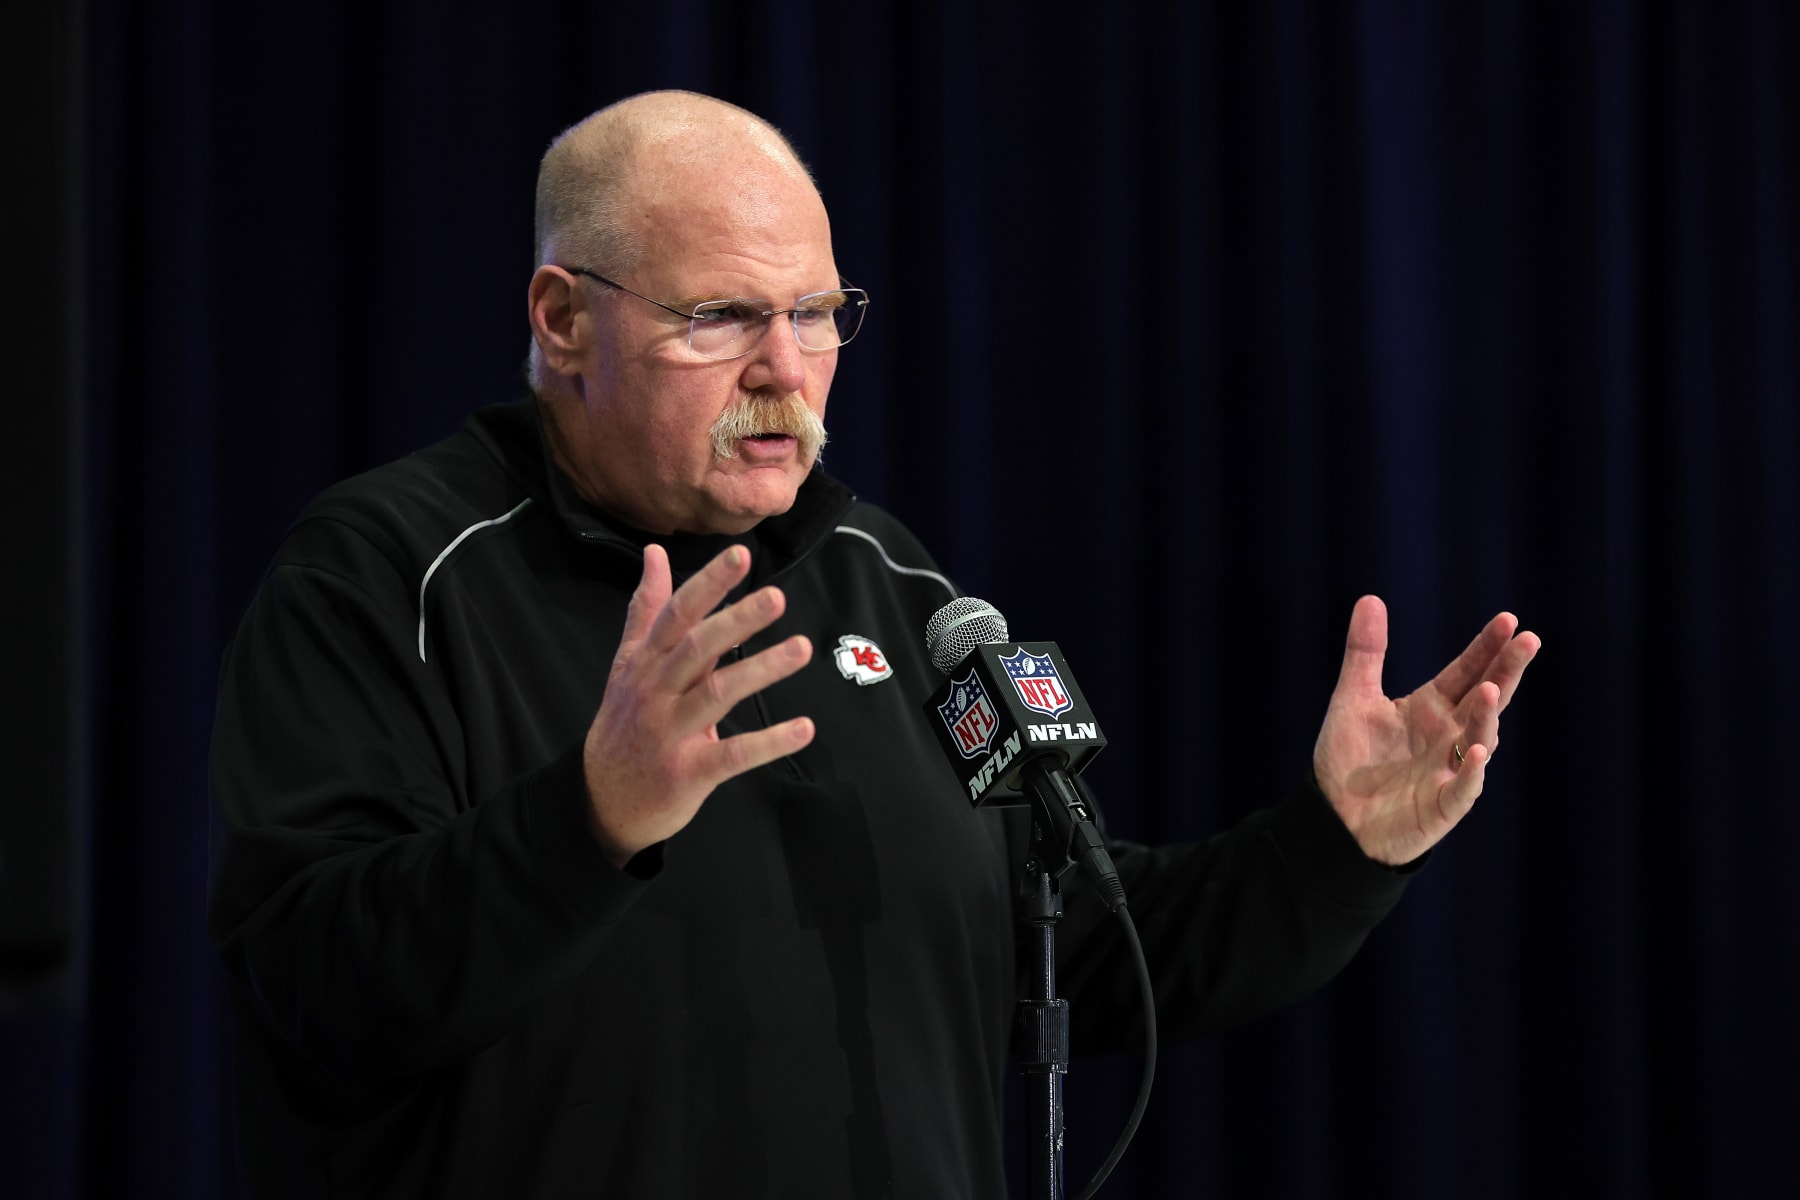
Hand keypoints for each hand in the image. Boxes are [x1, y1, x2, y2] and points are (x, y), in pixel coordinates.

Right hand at [583, 544, 814, 866]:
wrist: (601, 799)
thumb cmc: (625, 722)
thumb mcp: (628, 663)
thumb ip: (647, 608)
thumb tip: (655, 552)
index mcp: (646, 661)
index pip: (678, 614)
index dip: (709, 583)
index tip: (741, 554)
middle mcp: (656, 691)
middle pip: (697, 648)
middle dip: (737, 620)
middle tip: (778, 597)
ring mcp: (671, 733)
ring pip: (717, 694)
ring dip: (761, 670)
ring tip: (802, 648)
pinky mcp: (689, 772)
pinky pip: (733, 754)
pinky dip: (769, 742)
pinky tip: (804, 728)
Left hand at [1312, 596, 1539, 865]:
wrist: (1333, 820)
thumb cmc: (1349, 761)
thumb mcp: (1353, 699)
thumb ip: (1365, 653)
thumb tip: (1369, 599)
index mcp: (1431, 708)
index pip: (1467, 671)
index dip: (1487, 647)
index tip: (1508, 619)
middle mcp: (1449, 735)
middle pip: (1486, 698)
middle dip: (1508, 670)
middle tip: (1528, 640)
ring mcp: (1450, 770)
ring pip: (1479, 738)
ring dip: (1487, 715)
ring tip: (1493, 688)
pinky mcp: (1442, 806)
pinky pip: (1463, 787)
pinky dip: (1472, 770)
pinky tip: (1477, 750)